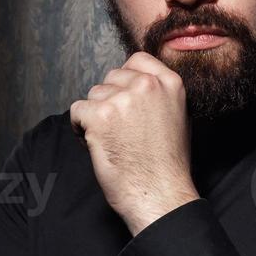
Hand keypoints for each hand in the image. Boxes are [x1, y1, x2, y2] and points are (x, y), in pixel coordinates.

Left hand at [69, 52, 199, 234]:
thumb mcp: (179, 117)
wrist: (160, 194)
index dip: (125, 81)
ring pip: (93, 95)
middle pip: (111, 77)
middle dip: (110, 100)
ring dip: (95, 116)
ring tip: (112, 141)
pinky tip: (97, 145)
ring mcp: (122, 99)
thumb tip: (138, 84)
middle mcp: (146, 85)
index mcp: (169, 82)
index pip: (136, 60)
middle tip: (120, 129)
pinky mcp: (99, 115)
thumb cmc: (168, 165)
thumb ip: (160, 95)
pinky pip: (77, 111)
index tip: (127, 102)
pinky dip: (81, 129)